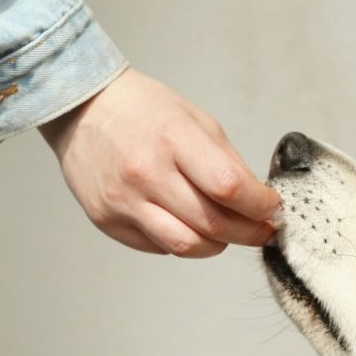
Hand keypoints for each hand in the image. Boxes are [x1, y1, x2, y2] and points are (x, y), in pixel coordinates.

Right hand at [39, 70, 279, 256]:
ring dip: (217, 245)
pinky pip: (159, 246)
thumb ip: (228, 162)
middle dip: (249, 233)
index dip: (260, 205)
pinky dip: (183, 241)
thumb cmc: (143, 111)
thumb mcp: (196, 120)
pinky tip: (186, 224)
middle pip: (213, 224)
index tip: (272, 208)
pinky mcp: (107, 220)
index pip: (229, 186)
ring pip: (186, 246)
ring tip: (226, 233)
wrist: (82, 109)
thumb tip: (258, 201)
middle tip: (262, 230)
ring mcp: (123, 200)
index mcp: (173, 138)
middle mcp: (146, 172)